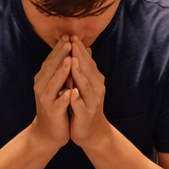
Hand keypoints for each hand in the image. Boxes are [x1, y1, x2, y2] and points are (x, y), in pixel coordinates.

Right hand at [31, 37, 72, 149]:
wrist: (47, 133)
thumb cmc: (56, 106)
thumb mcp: (58, 85)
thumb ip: (63, 69)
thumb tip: (72, 48)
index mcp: (44, 78)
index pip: (52, 60)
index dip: (60, 48)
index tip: (68, 35)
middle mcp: (42, 87)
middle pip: (51, 68)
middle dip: (60, 54)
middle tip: (69, 41)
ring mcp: (46, 100)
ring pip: (54, 83)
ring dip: (61, 72)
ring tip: (69, 61)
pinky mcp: (52, 113)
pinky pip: (59, 103)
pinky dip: (65, 97)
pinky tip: (72, 92)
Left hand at [69, 36, 110, 150]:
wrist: (92, 132)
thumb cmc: (85, 106)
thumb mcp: (86, 85)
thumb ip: (85, 68)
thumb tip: (86, 48)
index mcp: (95, 80)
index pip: (87, 61)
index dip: (80, 49)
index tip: (72, 36)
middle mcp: (96, 89)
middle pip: (87, 69)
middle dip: (80, 55)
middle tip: (73, 42)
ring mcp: (92, 102)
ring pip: (84, 86)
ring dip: (79, 73)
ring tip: (73, 61)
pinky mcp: (86, 115)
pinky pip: (80, 105)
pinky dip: (76, 99)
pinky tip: (72, 92)